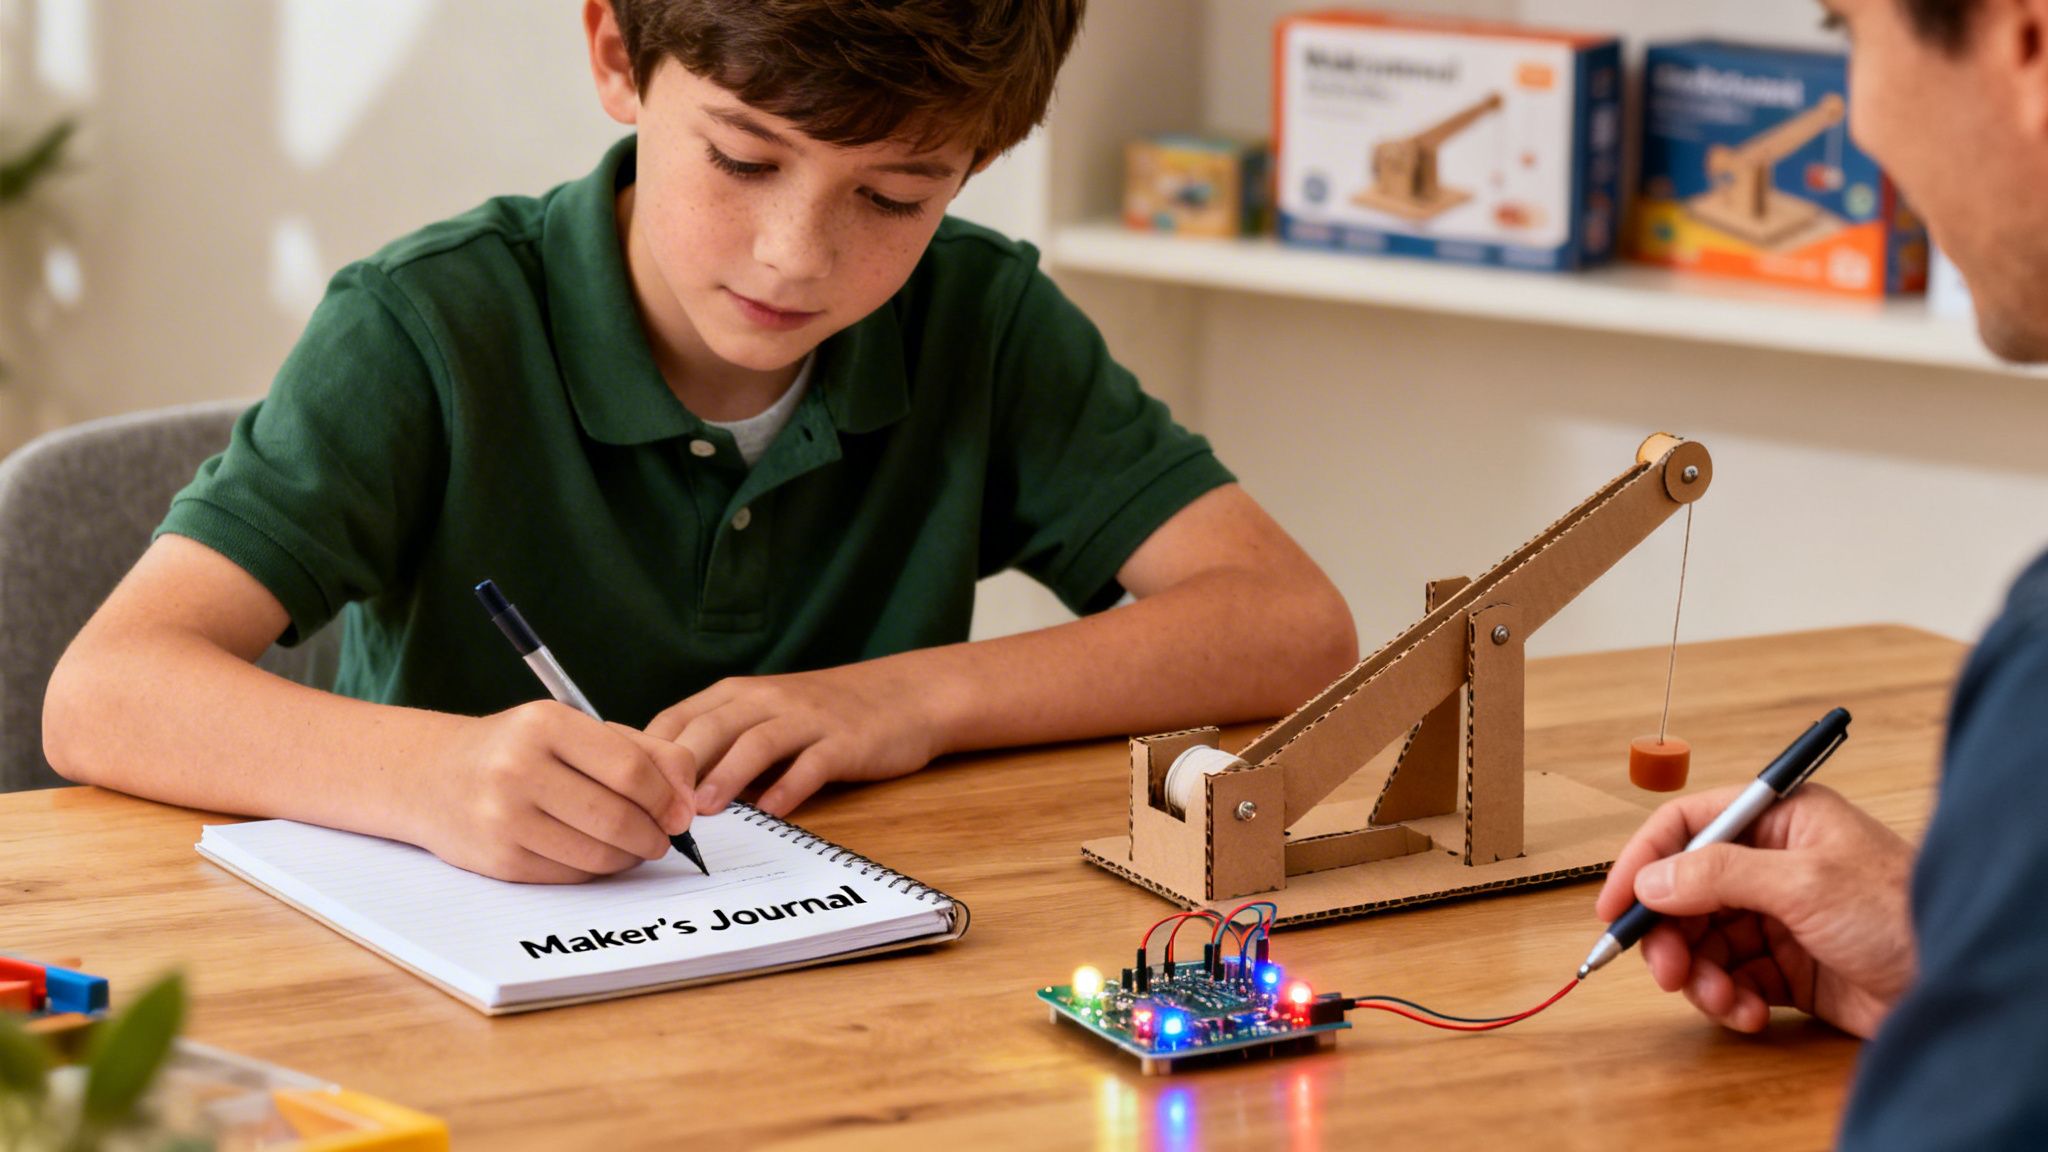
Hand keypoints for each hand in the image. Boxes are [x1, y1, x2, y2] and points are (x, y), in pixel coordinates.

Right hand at [414, 702, 697, 883]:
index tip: (680, 813)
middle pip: (618, 817)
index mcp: (546, 724)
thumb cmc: (521, 749)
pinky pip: (571, 876)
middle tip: (663, 837)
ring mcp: (504, 817)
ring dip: (630, 857)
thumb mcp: (577, 730)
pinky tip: (598, 854)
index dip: (666, 798)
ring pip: (598, 855)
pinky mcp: (498, 860)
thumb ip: (645, 751)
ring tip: (635, 846)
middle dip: (654, 835)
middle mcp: (519, 768)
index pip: (630, 770)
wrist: (435, 776)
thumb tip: (688, 798)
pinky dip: (598, 871)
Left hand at [646, 662, 943, 815]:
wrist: (900, 696)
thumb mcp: (765, 717)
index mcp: (739, 693)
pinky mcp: (844, 741)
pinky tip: (772, 812)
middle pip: (712, 728)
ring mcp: (808, 719)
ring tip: (702, 811)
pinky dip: (789, 788)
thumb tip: (665, 791)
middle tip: (655, 811)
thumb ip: (721, 746)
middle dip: (680, 769)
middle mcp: (769, 699)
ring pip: (757, 743)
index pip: (679, 717)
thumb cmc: (823, 715)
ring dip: (726, 776)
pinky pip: (812, 764)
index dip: (651, 754)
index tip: (627, 791)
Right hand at [1594, 782, 1916, 1037]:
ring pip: (1702, 942)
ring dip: (1698, 974)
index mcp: (1779, 821)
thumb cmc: (1904, 911)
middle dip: (1670, 934)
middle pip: (1685, 893)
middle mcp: (1773, 865)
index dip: (1642, 863)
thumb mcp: (1804, 882)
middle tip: (1665, 969)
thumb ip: (1719, 874)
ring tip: (1718, 998)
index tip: (1613, 906)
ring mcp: (1779, 918)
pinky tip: (1746, 1012)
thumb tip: (1651, 880)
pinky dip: (1726, 998)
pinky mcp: (1788, 969)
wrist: (1957, 984)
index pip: (1687, 828)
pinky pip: (1729, 979)